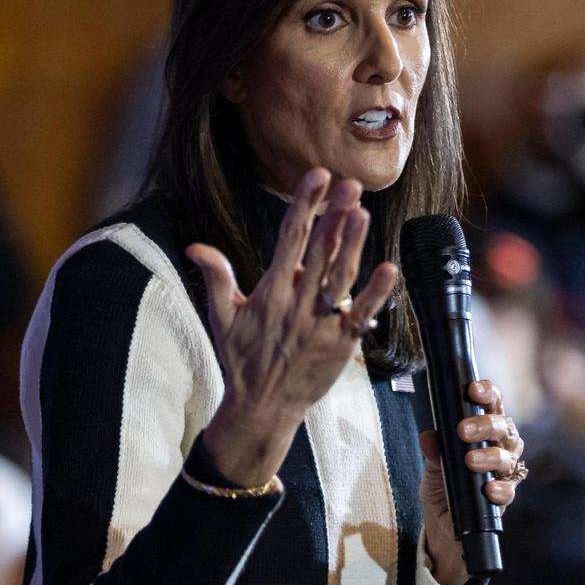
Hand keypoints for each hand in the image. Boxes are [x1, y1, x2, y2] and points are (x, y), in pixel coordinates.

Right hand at [188, 167, 397, 486]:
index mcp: (271, 291)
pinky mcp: (341, 342)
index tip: (318, 177)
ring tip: (363, 212)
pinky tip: (389, 268)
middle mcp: (298, 302)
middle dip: (335, 216)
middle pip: (320, 251)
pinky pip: (362, 313)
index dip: (305, 205)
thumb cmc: (243, 360)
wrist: (262, 407)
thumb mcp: (222, 318)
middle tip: (349, 185)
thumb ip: (217, 278)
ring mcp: (321, 323)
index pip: (290, 238)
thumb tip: (196, 247)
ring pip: (341, 276)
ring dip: (353, 244)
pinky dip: (376, 292)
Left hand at [419, 379, 523, 584]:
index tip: (473, 390)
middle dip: (485, 425)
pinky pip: (509, 491)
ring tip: (470, 461)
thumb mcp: (433, 467)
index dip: (487, 393)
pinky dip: (500, 490)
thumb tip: (429, 436)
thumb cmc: (443, 487)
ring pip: (508, 457)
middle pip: (503, 427)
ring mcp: (504, 472)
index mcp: (484, 430)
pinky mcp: (504, 498)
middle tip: (464, 431)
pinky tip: (488, 490)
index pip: (492, 404)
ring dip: (490, 457)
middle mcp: (500, 446)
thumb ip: (434, 451)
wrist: (443, 526)